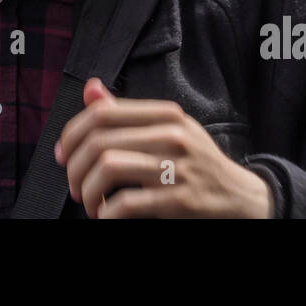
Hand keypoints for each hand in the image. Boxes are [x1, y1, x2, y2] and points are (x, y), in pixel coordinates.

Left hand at [54, 78, 273, 218]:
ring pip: (108, 168)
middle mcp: (171, 134)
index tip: (63, 154)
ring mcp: (177, 167)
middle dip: (75, 168)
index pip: (102, 113)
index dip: (72, 133)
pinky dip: (107, 213)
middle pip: (99, 141)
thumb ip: (126, 112)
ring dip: (87, 191)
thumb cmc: (197, 162)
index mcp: (165, 114)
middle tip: (73, 186)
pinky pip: (127, 203)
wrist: (242, 197)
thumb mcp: (169, 129)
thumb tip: (90, 89)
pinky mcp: (180, 200)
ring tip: (90, 203)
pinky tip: (108, 216)